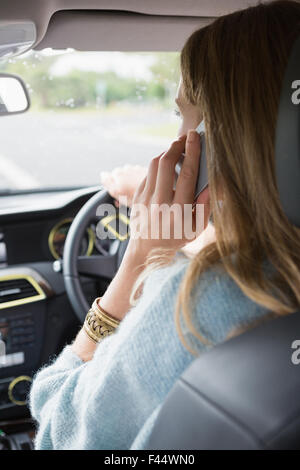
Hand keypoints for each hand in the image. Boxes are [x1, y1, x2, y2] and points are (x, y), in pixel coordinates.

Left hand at [72, 130, 209, 359]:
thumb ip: (204, 207)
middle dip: (176, 146)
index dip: (191, 152)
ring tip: (175, 149)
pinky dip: (156, 166)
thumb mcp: (195, 229)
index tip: (195, 137)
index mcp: (178, 210)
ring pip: (154, 166)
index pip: (186, 174)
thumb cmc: (174, 241)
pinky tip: (164, 167)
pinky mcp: (136, 198)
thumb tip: (210, 184)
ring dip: (165, 153)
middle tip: (184, 138)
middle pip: (166, 163)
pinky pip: (147, 175)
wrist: (145, 253)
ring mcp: (145, 199)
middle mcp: (160, 202)